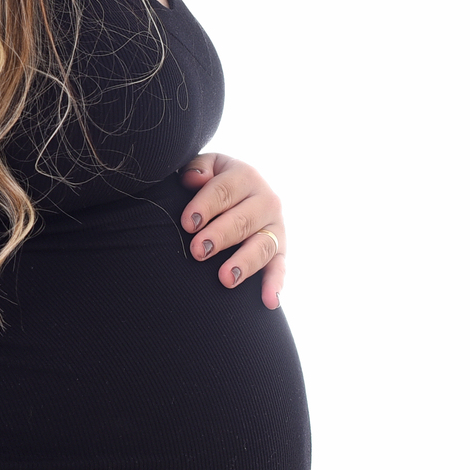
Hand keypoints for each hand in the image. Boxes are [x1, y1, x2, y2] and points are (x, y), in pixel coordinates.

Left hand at [178, 152, 285, 309]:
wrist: (243, 193)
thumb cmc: (215, 182)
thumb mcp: (208, 167)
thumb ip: (198, 168)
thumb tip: (195, 179)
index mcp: (245, 176)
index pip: (223, 190)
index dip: (205, 206)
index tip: (188, 223)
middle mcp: (266, 199)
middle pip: (242, 220)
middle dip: (220, 235)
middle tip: (198, 250)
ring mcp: (276, 227)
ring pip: (262, 245)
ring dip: (245, 262)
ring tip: (225, 278)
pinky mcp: (281, 250)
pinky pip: (280, 268)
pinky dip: (275, 284)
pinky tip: (269, 301)